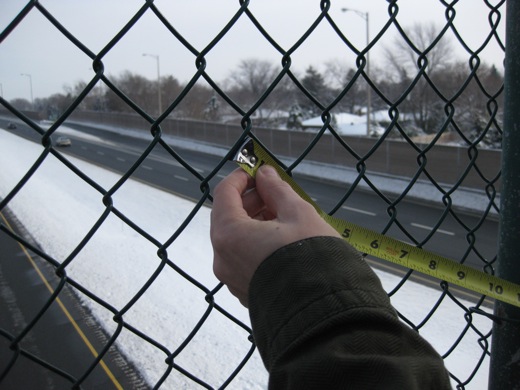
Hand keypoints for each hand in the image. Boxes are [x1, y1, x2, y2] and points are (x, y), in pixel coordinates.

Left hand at [210, 165, 339, 306]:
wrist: (323, 309)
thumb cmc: (312, 257)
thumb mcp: (298, 213)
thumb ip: (276, 190)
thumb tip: (265, 175)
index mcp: (229, 234)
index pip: (225, 193)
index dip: (242, 177)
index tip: (258, 170)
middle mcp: (222, 258)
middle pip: (228, 216)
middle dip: (250, 200)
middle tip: (274, 192)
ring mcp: (231, 277)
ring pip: (235, 238)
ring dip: (253, 221)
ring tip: (282, 215)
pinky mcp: (243, 290)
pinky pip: (242, 258)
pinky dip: (254, 242)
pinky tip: (279, 239)